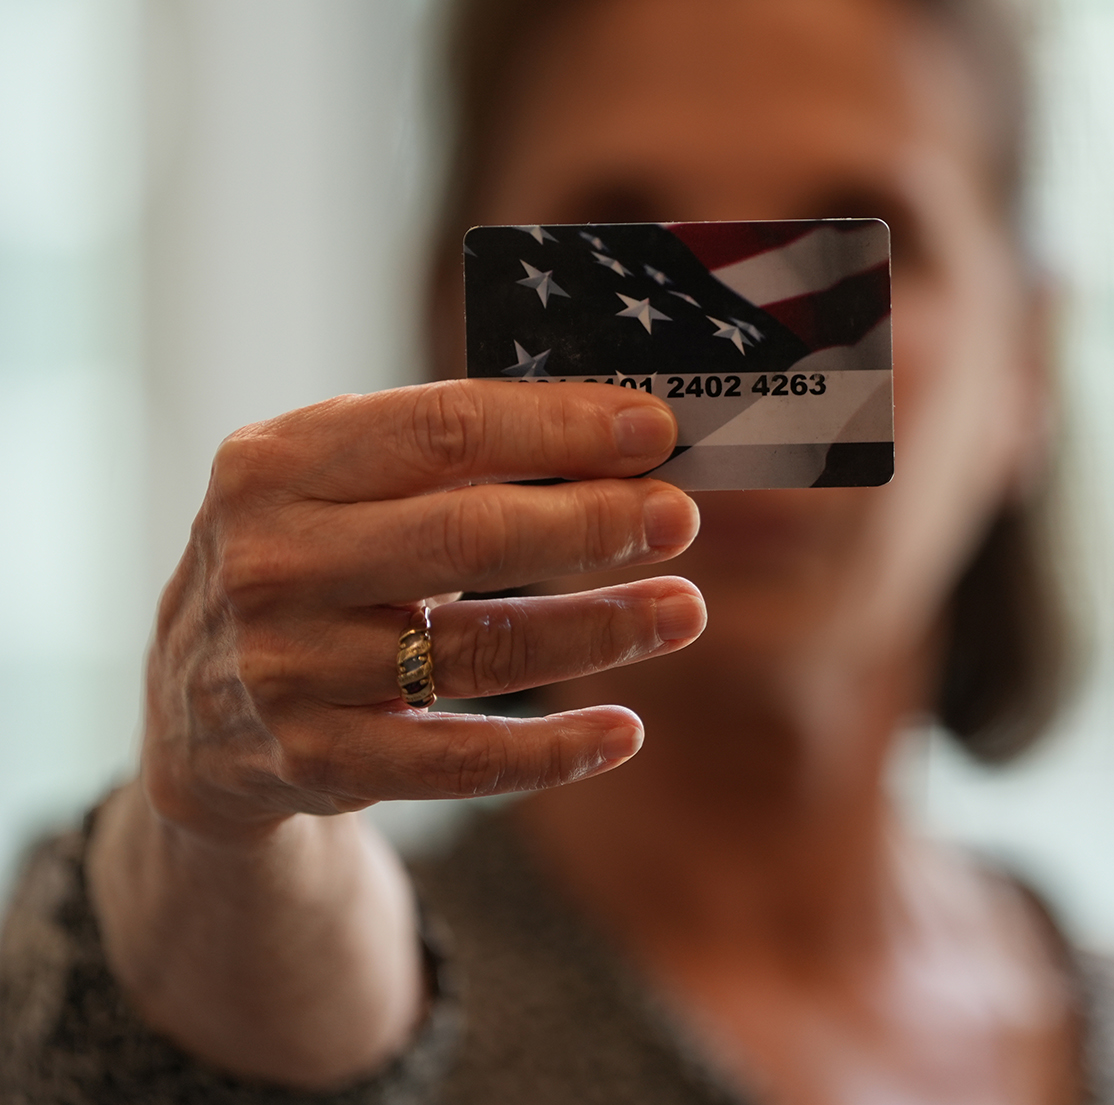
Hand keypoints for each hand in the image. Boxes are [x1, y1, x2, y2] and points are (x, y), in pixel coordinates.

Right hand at [141, 379, 703, 841]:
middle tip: (678, 518)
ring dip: (600, 630)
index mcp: (277, 464)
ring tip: (682, 609)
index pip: (442, 429)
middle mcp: (272, 563)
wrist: (193, 705)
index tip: (653, 431)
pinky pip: (457, 761)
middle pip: (467, 537)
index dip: (560, 428)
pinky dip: (550, 750)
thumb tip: (613, 438)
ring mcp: (288, 668)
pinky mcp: (316, 761)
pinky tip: (623, 730)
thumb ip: (442, 455)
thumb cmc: (307, 561)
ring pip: (479, 651)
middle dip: (592, 524)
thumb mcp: (331, 484)